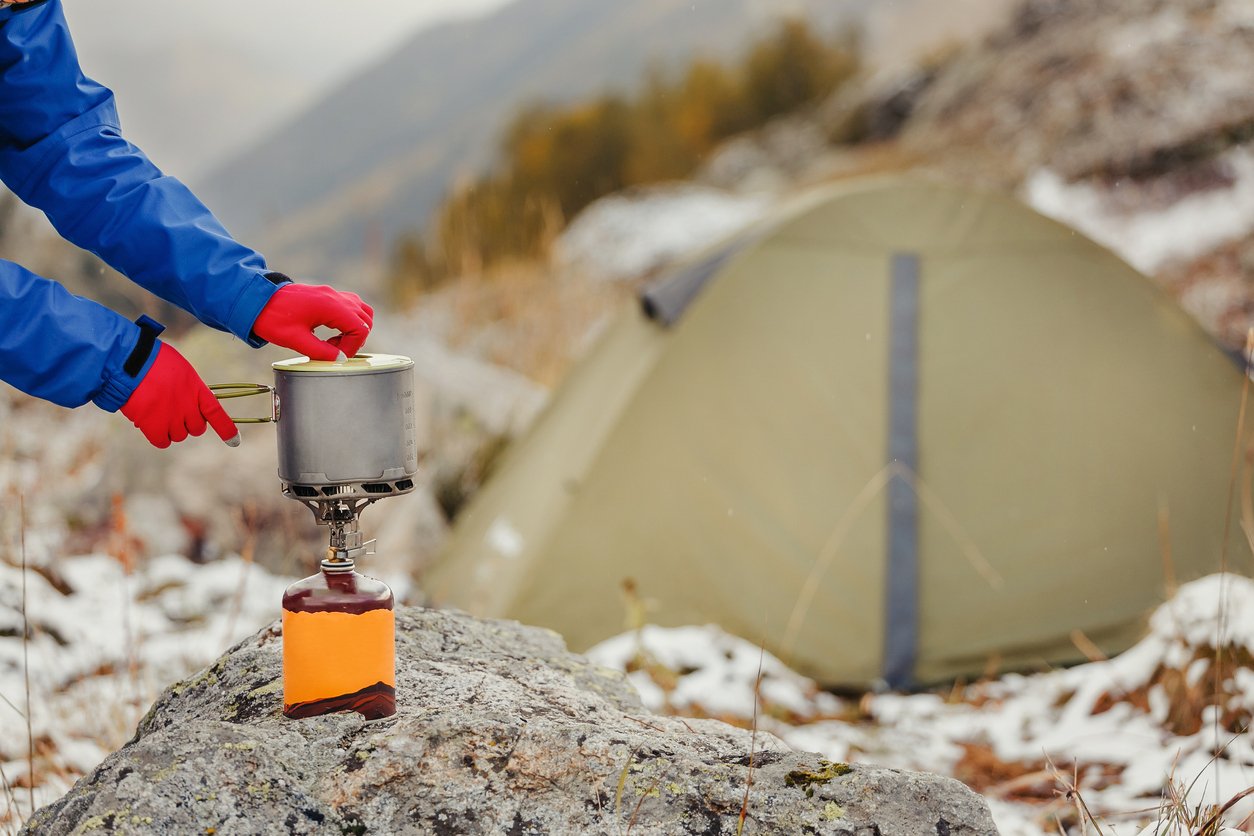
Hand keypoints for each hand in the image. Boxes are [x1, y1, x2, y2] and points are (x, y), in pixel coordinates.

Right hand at [120, 343, 238, 448]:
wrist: (129, 361)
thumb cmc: (153, 359)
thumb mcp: (181, 369)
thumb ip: (188, 388)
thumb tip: (186, 403)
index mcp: (198, 390)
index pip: (217, 413)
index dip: (227, 428)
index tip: (234, 441)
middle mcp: (189, 407)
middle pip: (197, 428)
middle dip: (189, 423)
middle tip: (174, 412)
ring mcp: (172, 418)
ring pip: (179, 435)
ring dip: (171, 428)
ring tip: (157, 411)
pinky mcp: (154, 426)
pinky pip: (162, 441)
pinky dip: (158, 436)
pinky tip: (150, 424)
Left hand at [252, 284, 373, 360]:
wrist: (256, 299)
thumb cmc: (273, 318)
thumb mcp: (295, 340)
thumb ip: (320, 351)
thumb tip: (340, 360)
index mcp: (329, 306)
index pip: (360, 328)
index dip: (353, 346)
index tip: (336, 355)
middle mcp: (335, 297)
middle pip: (365, 319)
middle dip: (355, 339)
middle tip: (333, 350)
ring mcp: (332, 294)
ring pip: (362, 310)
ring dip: (355, 328)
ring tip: (334, 341)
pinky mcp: (327, 295)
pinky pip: (351, 305)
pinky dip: (350, 320)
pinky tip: (332, 331)